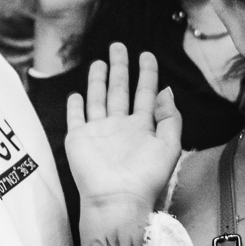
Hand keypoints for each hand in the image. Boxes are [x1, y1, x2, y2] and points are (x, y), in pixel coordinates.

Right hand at [65, 44, 180, 218]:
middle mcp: (120, 126)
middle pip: (119, 90)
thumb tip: (167, 90)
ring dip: (98, 80)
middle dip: (120, 68)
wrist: (117, 200)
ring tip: (100, 61)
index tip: (147, 55)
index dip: (147, 73)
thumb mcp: (170, 146)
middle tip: (119, 45)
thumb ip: (170, 118)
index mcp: (142, 127)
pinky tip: (76, 94)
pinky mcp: (79, 138)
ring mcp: (98, 132)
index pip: (145, 93)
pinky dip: (75, 106)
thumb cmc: (145, 178)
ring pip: (98, 99)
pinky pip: (76, 118)